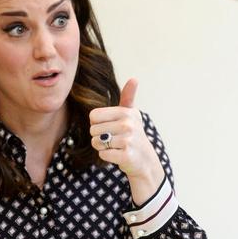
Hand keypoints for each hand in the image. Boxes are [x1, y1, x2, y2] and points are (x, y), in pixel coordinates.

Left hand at [89, 78, 164, 203]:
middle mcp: (128, 124)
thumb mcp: (131, 114)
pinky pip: (102, 154)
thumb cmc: (133, 135)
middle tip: (114, 139)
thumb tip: (134, 78)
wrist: (145, 160)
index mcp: (126, 112)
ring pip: (96, 143)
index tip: (110, 127)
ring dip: (103, 147)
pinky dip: (107, 157)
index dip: (97, 124)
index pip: (93, 116)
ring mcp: (128, 140)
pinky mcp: (126, 155)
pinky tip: (118, 155)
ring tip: (116, 147)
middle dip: (99, 137)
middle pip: (93, 130)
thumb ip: (128, 97)